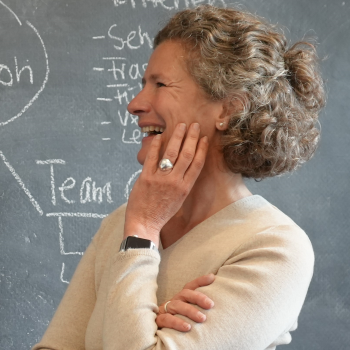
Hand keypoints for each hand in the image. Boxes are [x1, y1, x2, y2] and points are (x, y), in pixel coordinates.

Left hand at [124, 123, 208, 240]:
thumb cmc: (160, 213)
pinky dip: (156, 146)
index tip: (205, 138)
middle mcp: (175, 182)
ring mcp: (161, 179)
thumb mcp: (177, 199)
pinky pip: (152, 158)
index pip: (197, 164)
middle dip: (192, 138)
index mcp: (185, 187)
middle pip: (187, 155)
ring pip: (172, 153)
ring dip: (177, 137)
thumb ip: (180, 183)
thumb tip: (180, 167)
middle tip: (194, 125)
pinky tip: (159, 137)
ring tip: (181, 125)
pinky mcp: (146, 178)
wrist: (144, 224)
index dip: (202, 149)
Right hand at [155, 274, 215, 331]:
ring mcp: (165, 311)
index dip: (200, 281)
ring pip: (176, 305)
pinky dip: (177, 322)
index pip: (190, 287)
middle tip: (210, 305)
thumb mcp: (190, 317)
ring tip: (202, 319)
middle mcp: (173, 303)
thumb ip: (202, 311)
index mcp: (181, 300)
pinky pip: (166, 319)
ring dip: (190, 311)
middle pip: (184, 294)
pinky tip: (187, 327)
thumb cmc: (179, 326)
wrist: (158, 338)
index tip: (212, 278)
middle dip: (198, 297)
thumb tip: (216, 303)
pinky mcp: (158, 321)